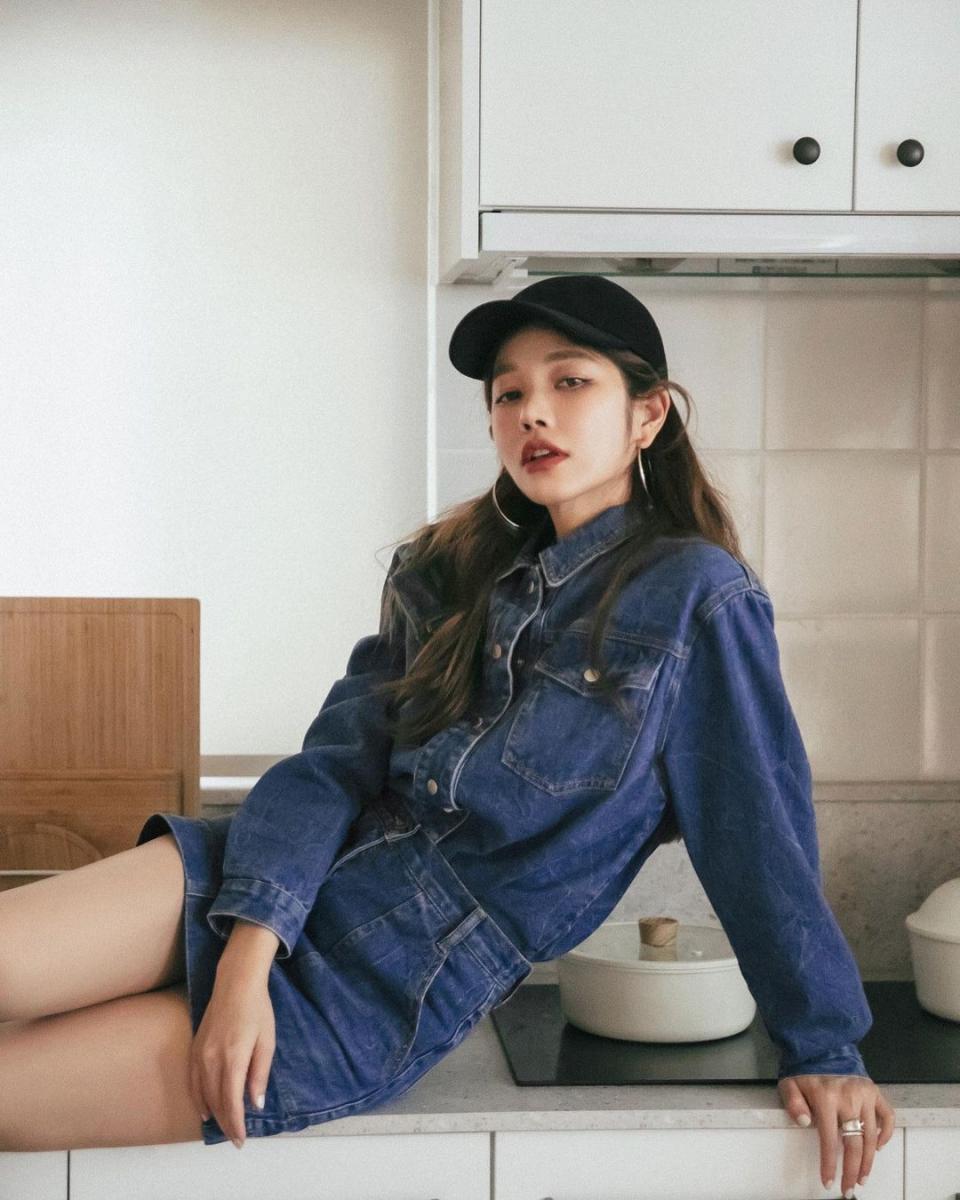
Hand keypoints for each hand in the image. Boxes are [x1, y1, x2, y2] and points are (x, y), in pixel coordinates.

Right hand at [189, 960, 276, 1147]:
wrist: (235, 983)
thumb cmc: (257, 1010)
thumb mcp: (267, 1041)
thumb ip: (259, 1074)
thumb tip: (256, 1104)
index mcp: (233, 1058)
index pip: (232, 1102)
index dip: (236, 1124)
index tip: (241, 1140)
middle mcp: (212, 1059)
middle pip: (216, 1102)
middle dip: (226, 1123)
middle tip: (236, 1139)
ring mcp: (200, 1054)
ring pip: (202, 1094)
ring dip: (212, 1114)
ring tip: (224, 1128)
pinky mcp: (194, 1048)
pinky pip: (192, 1081)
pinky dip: (197, 1098)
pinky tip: (204, 1109)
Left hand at [777, 1073, 895, 1193]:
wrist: (820, 1044)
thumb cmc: (803, 1068)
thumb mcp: (789, 1083)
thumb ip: (794, 1103)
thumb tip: (804, 1123)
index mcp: (826, 1098)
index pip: (829, 1140)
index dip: (830, 1164)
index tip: (829, 1182)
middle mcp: (848, 1098)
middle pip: (854, 1143)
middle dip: (852, 1170)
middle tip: (849, 1187)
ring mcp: (864, 1094)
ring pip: (870, 1135)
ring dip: (868, 1160)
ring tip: (862, 1176)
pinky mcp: (874, 1090)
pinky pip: (887, 1116)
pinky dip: (885, 1133)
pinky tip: (877, 1147)